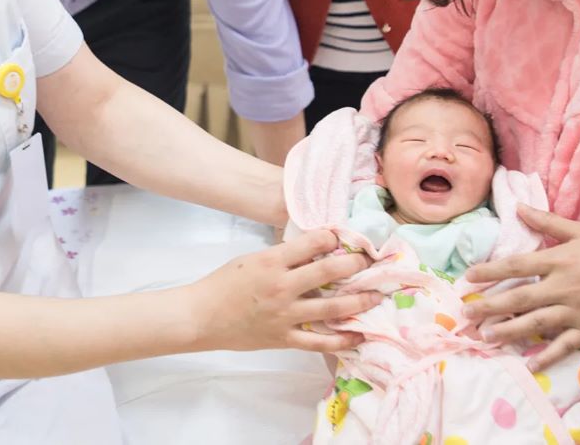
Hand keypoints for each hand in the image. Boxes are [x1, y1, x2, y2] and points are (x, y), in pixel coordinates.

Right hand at [192, 229, 378, 353]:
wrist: (202, 316)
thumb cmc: (225, 283)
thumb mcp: (253, 259)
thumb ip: (283, 256)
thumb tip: (315, 250)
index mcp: (272, 261)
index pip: (312, 242)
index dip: (333, 237)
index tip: (345, 236)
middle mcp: (282, 286)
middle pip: (329, 271)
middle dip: (355, 264)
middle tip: (371, 261)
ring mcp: (285, 315)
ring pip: (332, 307)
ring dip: (359, 300)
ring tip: (377, 295)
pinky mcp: (285, 338)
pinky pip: (320, 342)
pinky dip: (343, 340)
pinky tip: (360, 335)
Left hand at [463, 205, 579, 370]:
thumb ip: (547, 221)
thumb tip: (517, 207)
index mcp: (560, 261)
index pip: (517, 265)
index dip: (490, 271)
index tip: (468, 278)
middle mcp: (564, 287)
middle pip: (520, 297)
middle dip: (490, 306)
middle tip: (466, 313)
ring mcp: (576, 312)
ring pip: (536, 323)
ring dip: (509, 330)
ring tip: (486, 336)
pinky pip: (564, 346)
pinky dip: (547, 356)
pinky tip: (529, 364)